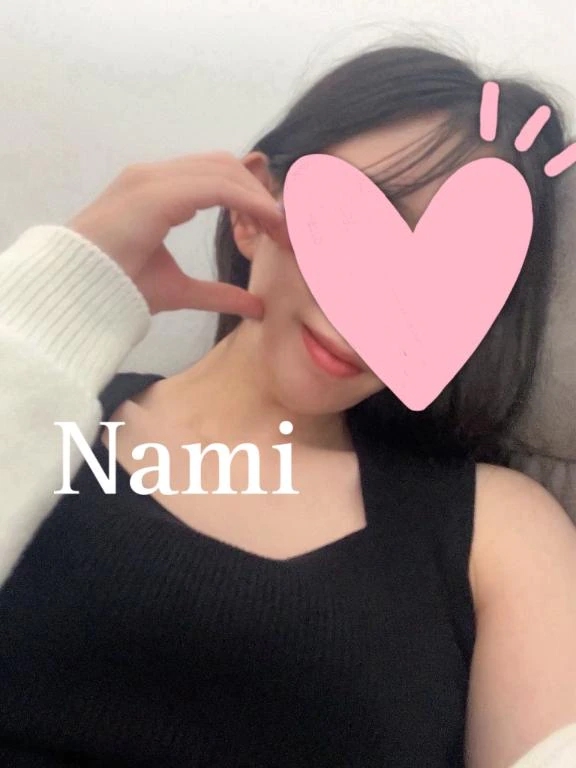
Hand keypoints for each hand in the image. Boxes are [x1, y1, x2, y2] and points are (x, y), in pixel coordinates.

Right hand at [66, 151, 284, 316]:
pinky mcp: (154, 193)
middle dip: (260, 193)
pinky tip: (267, 220)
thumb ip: (218, 293)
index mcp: (157, 191)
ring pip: (224, 170)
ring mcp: (152, 179)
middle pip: (225, 166)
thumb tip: (255, 306)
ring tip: (282, 227)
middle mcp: (155, 176)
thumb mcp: (180, 290)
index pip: (216, 176)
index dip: (252, 197)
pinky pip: (214, 186)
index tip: (278, 228)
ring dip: (259, 197)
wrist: (77, 293)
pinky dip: (246, 200)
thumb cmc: (119, 289)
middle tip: (287, 228)